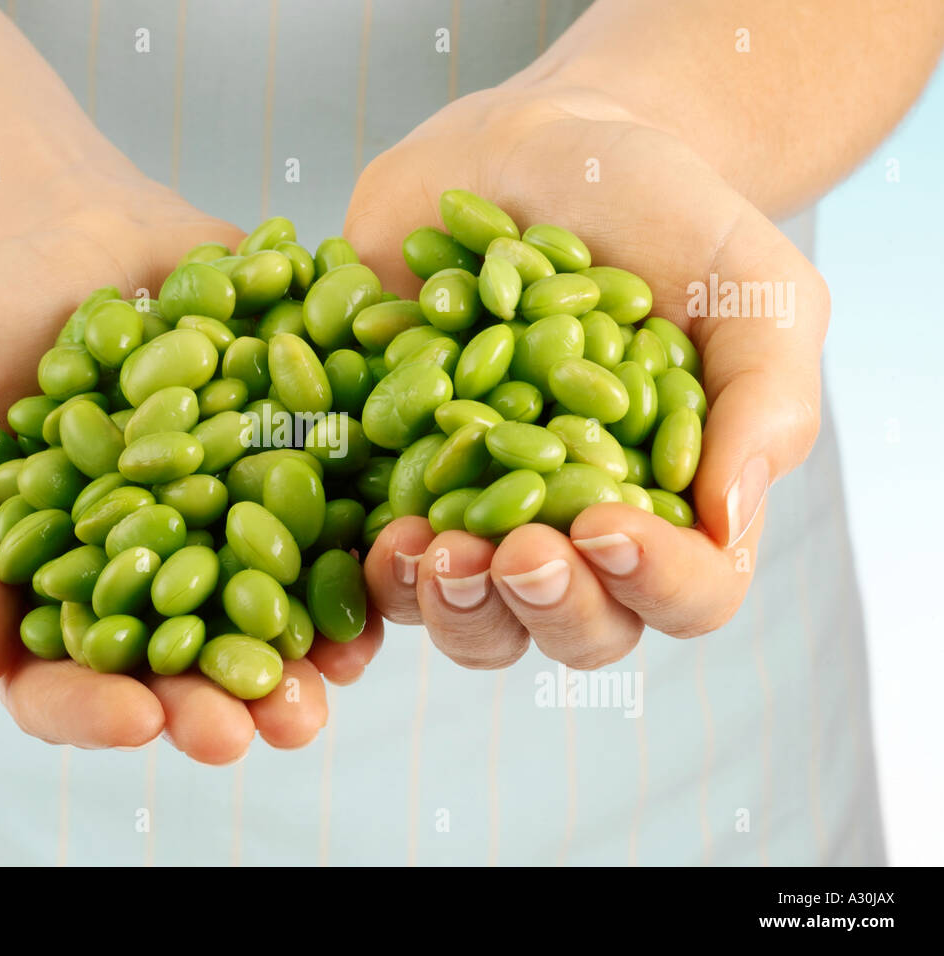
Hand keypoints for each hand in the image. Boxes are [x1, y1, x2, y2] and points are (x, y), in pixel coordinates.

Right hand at [0, 177, 381, 762]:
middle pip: (183, 670)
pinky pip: (333, 518)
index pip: (64, 682)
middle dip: (221, 706)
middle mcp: (153, 578)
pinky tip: (383, 563)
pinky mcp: (295, 464)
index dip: (97, 711)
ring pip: (271, 616)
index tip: (139, 718)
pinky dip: (358, 545)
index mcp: (58, 595)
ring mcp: (231, 525)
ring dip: (308, 659)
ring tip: (334, 679)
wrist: (68, 235)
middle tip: (251, 730)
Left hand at [345, 83, 827, 668]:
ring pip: (470, 618)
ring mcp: (481, 515)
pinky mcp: (396, 482)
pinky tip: (368, 519)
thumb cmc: (662, 217)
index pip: (689, 592)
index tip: (609, 526)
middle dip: (545, 608)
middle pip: (573, 629)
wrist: (538, 152)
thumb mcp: (749, 285)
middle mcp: (579, 531)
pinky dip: (371, 560)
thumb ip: (764, 397)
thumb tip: (726, 521)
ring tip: (431, 549)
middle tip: (519, 553)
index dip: (656, 582)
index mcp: (675, 504)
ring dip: (452, 605)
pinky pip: (378, 560)